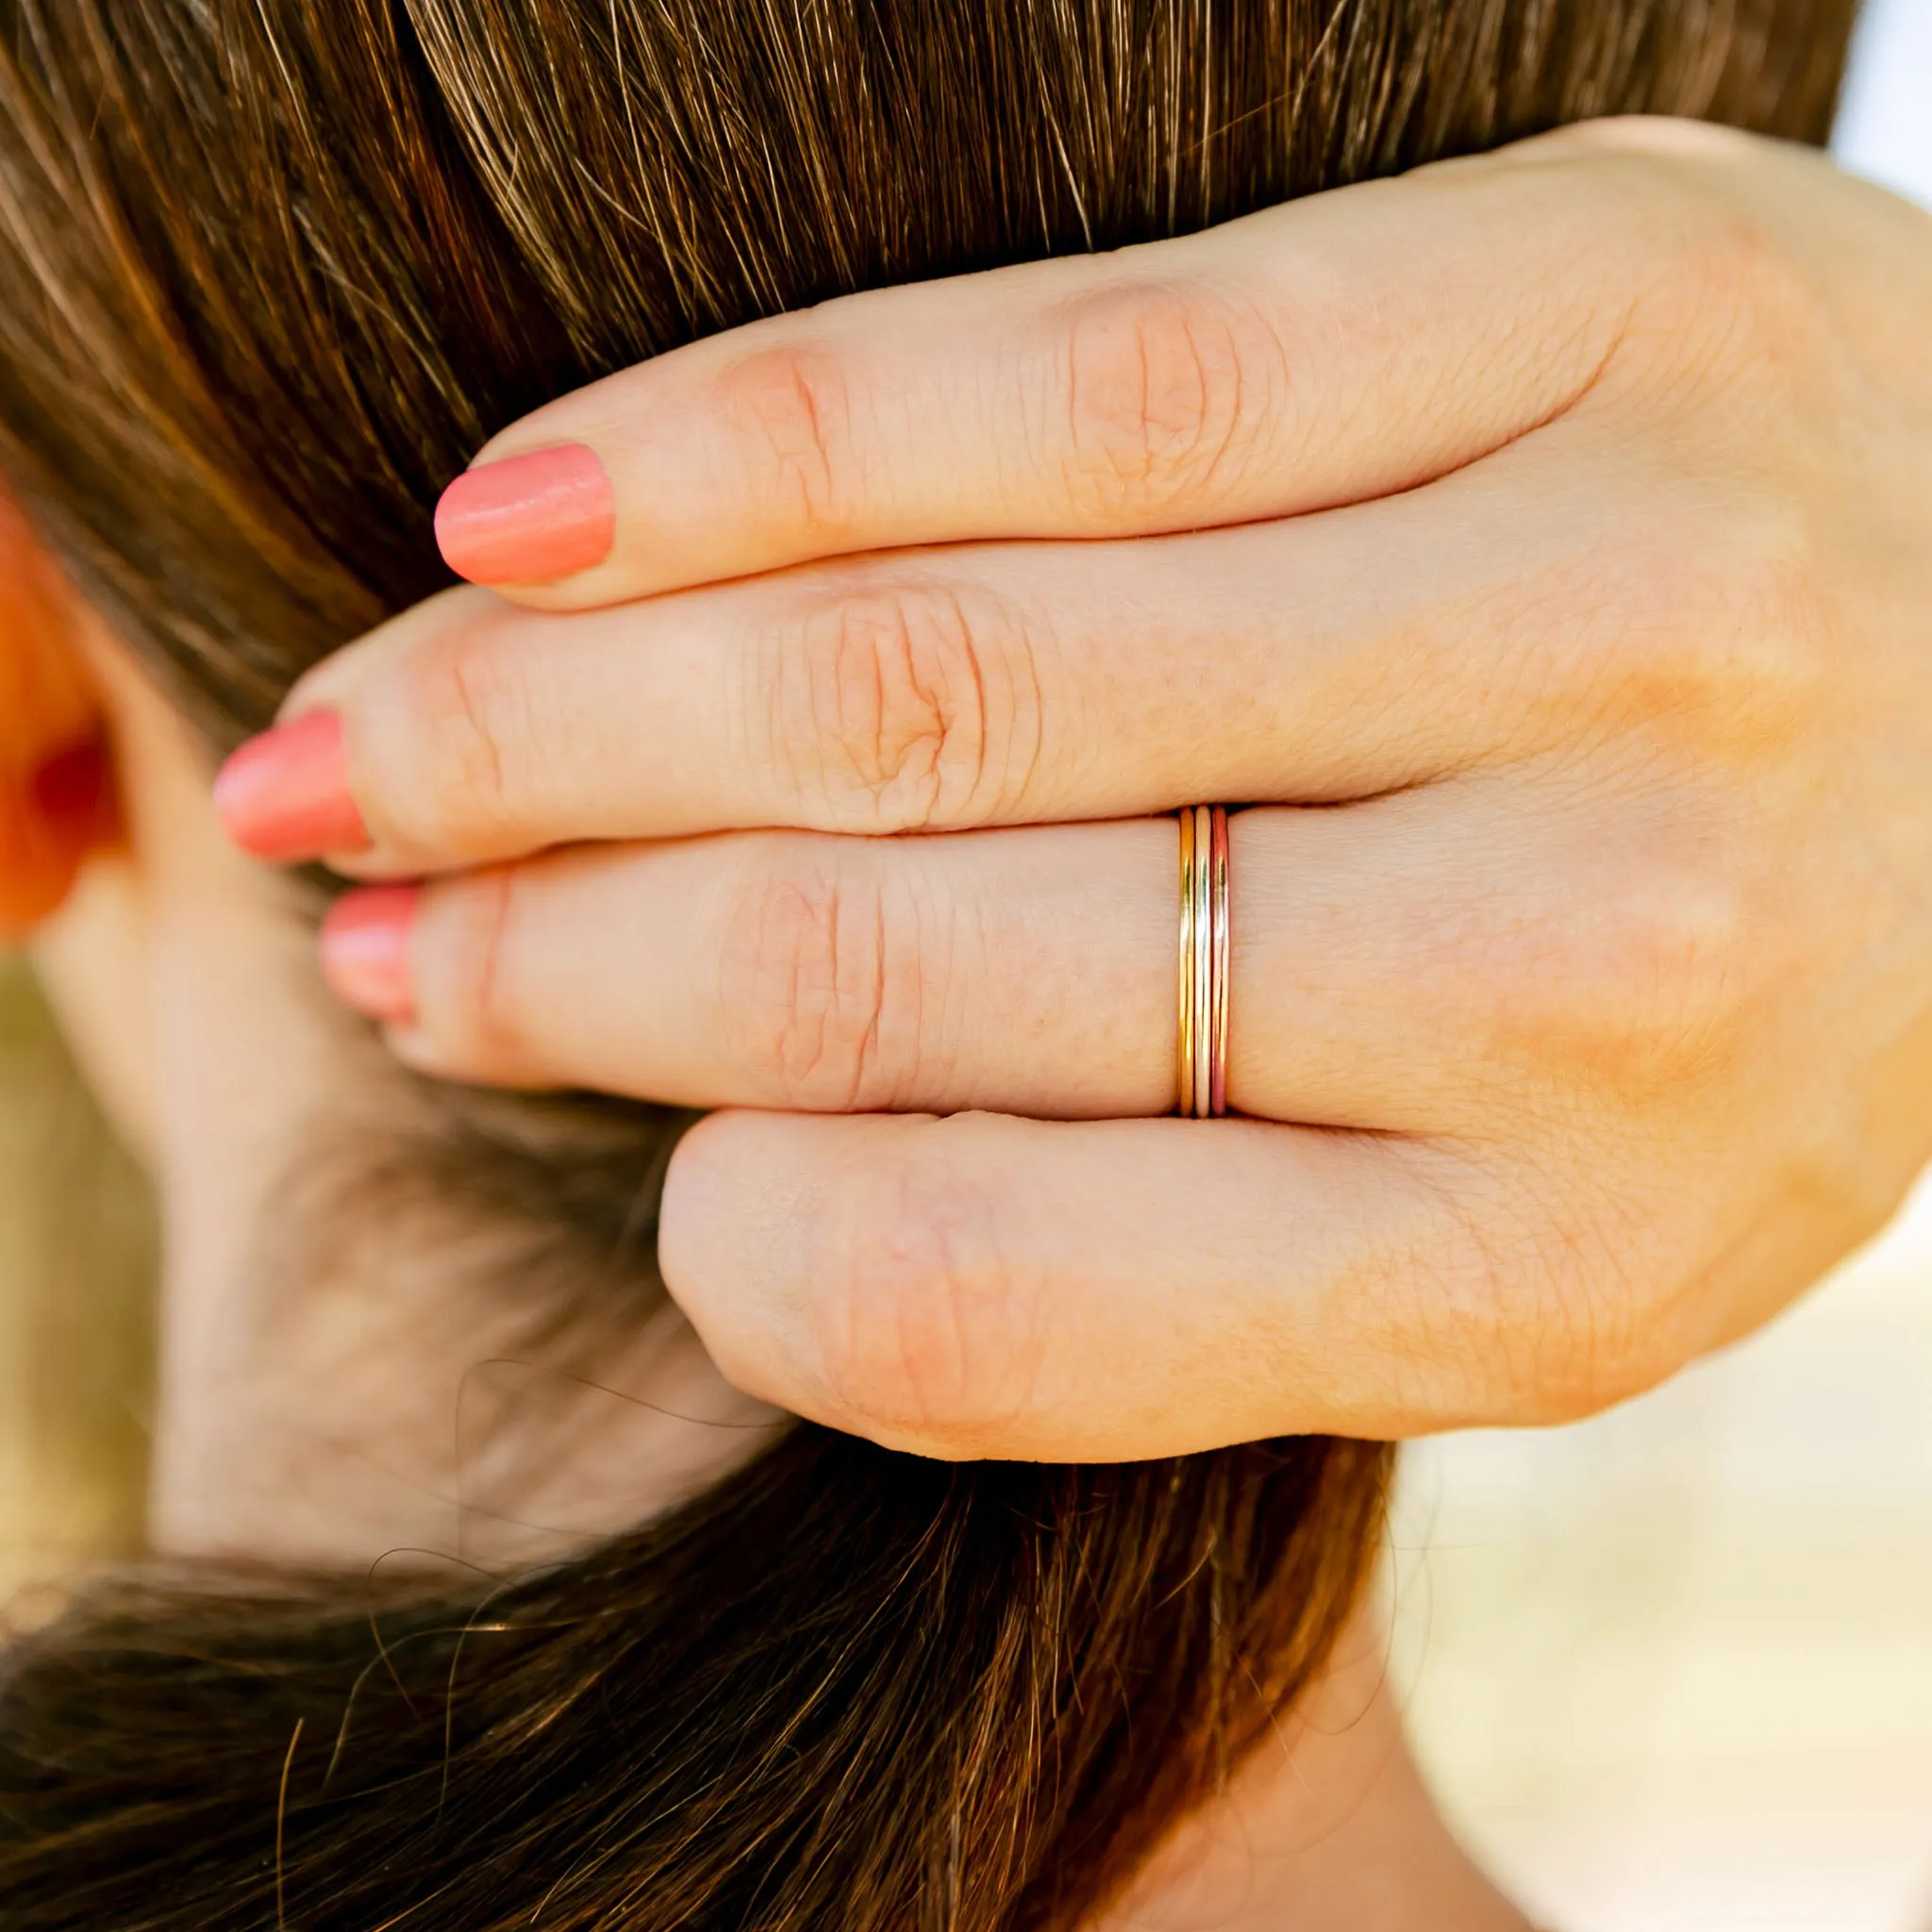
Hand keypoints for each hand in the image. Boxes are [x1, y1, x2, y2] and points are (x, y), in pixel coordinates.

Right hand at [217, 118, 1931, 1459]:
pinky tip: (528, 510)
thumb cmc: (1699, 991)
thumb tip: (711, 1172)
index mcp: (1546, 1269)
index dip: (686, 1215)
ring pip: (934, 664)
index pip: (977, 1290)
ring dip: (564, 707)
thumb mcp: (1462, 1224)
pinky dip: (744, 451)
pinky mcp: (1584, 303)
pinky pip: (1069, 380)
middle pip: (897, 949)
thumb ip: (1126, 1245)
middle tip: (351, 897)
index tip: (528, 1082)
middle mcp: (1596, 968)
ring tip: (364, 730)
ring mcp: (1609, 615)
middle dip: (546, 927)